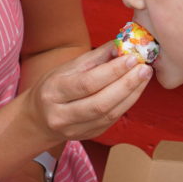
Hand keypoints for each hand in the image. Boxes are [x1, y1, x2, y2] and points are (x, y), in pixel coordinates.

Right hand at [25, 42, 152, 141]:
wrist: (38, 119)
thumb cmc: (53, 87)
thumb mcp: (67, 68)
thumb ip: (95, 57)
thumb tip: (121, 45)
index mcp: (53, 92)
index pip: (86, 83)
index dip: (112, 71)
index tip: (131, 58)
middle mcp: (62, 115)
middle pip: (100, 103)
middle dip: (126, 84)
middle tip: (144, 68)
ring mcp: (75, 129)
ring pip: (109, 114)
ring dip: (131, 94)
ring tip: (144, 76)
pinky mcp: (89, 136)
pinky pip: (112, 120)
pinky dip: (127, 103)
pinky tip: (136, 89)